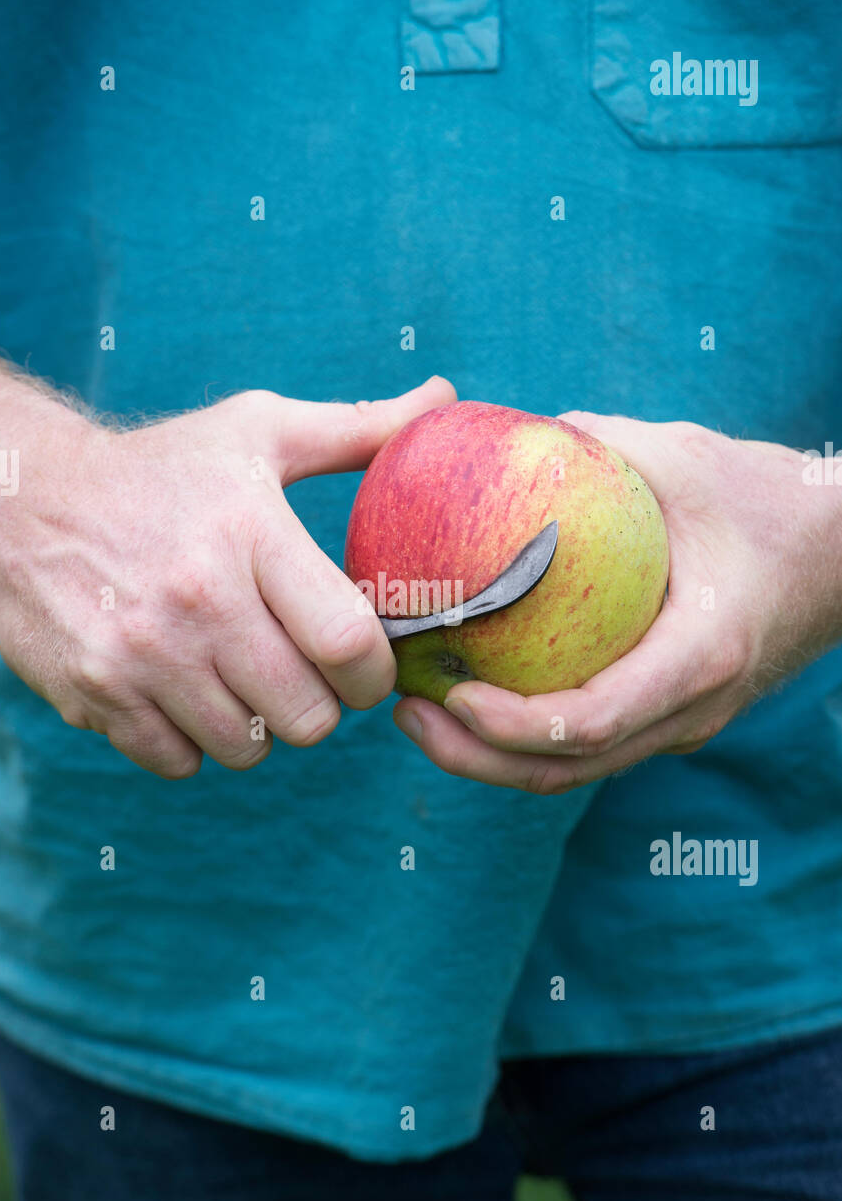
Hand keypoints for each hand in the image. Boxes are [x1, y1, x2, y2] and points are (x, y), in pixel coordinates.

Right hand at [0, 357, 454, 776]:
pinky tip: (187, 693)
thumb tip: (445, 398)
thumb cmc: (161, 466)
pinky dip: (193, 743)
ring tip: (242, 678)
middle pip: (307, 716)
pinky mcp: (96, 694)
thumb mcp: (258, 432)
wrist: (21, 496)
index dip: (375, 672)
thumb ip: (359, 429)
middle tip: (304, 674)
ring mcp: (141, 654)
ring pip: (247, 748)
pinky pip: (180, 762)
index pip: (348, 642)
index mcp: (249, 533)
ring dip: (258, 725)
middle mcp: (196, 600)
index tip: (367, 665)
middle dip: (321, 705)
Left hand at [394, 412, 841, 792]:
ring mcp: (679, 724)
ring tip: (418, 712)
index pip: (589, 722)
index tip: (447, 694)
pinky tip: (471, 692)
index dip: (509, 725)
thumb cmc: (767, 504)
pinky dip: (522, 734)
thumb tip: (499, 429)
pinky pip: (586, 745)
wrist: (840, 557)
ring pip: (572, 770)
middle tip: (403, 713)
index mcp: (696, 656)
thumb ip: (598, 445)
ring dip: (490, 757)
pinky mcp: (666, 718)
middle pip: (566, 769)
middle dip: (474, 758)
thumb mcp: (686, 459)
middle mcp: (688, 710)